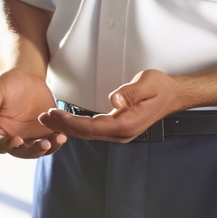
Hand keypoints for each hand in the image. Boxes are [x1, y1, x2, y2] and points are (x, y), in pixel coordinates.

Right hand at [0, 69, 67, 157]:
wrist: (28, 76)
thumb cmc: (8, 82)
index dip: (6, 146)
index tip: (17, 139)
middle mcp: (13, 137)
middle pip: (21, 152)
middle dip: (33, 150)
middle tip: (44, 143)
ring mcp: (30, 137)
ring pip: (38, 150)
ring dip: (48, 148)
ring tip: (58, 138)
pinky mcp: (45, 132)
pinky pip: (51, 142)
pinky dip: (57, 141)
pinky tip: (62, 135)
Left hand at [38, 69, 187, 142]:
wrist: (174, 95)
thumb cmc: (161, 88)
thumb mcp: (147, 83)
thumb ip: (130, 92)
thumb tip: (115, 100)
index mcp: (126, 124)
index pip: (92, 126)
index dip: (70, 121)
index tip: (54, 113)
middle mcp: (122, 133)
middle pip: (86, 133)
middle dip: (62, 126)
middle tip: (43, 117)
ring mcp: (120, 133)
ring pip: (88, 134)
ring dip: (67, 127)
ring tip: (47, 120)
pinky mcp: (118, 129)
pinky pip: (93, 131)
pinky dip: (76, 127)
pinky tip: (65, 122)